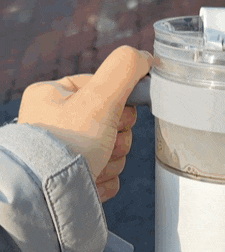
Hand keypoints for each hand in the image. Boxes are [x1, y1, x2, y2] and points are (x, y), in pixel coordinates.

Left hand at [18, 46, 152, 202]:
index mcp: (54, 97)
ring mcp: (68, 152)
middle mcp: (57, 124)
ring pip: (113, 151)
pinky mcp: (77, 177)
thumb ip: (123, 71)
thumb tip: (144, 57)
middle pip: (114, 125)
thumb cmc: (69, 144)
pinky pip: (108, 173)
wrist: (52, 194)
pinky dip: (106, 178)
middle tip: (104, 142)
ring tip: (95, 164)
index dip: (119, 105)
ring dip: (113, 160)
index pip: (103, 90)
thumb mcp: (99, 98)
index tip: (119, 115)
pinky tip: (92, 179)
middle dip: (117, 139)